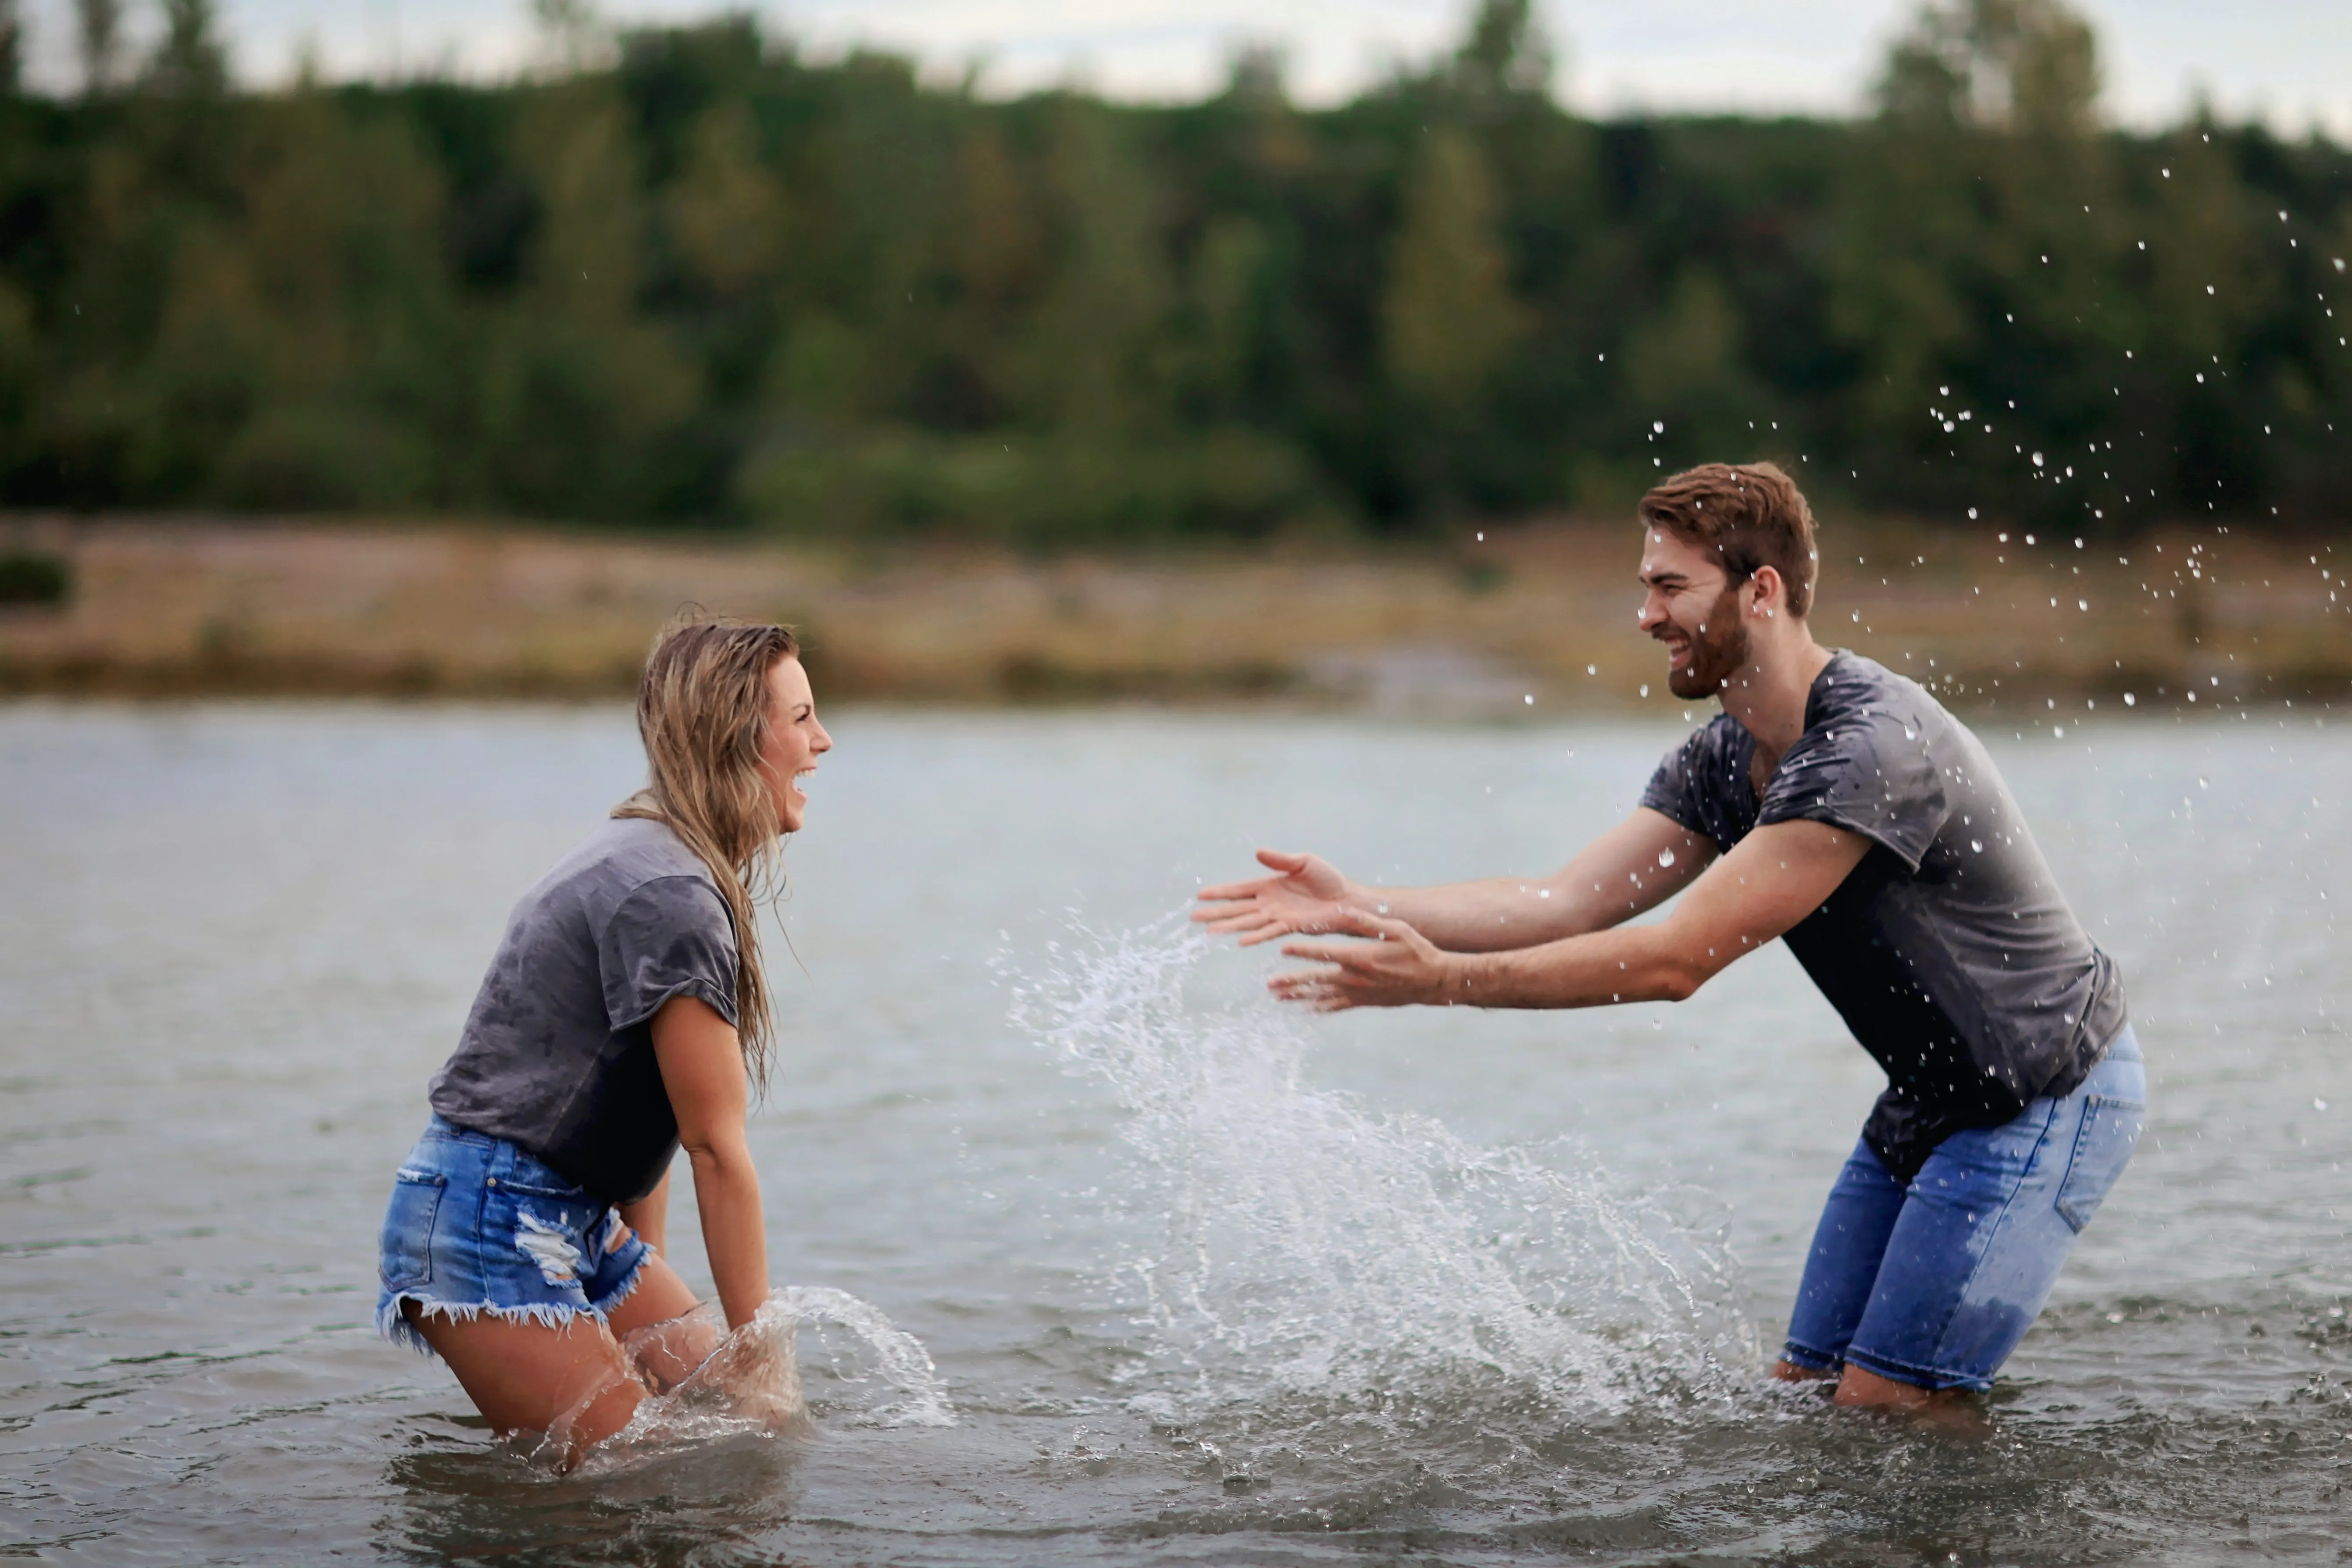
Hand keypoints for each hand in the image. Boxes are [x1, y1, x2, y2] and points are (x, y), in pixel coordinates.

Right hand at [1194, 849, 1356, 946]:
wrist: (1347, 899)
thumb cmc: (1327, 880)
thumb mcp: (1303, 862)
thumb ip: (1280, 860)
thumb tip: (1257, 853)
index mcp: (1269, 885)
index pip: (1238, 890)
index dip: (1220, 893)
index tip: (1200, 895)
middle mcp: (1269, 903)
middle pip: (1237, 908)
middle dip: (1215, 913)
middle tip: (1193, 918)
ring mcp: (1278, 916)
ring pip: (1247, 922)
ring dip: (1229, 927)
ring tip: (1209, 932)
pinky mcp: (1291, 926)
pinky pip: (1269, 932)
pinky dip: (1255, 937)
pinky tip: (1240, 941)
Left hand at [1269, 907, 1458, 1011]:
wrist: (1434, 981)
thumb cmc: (1416, 951)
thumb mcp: (1396, 929)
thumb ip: (1367, 921)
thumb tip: (1343, 909)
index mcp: (1361, 957)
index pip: (1325, 953)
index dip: (1302, 951)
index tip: (1283, 948)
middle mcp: (1356, 978)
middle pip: (1317, 980)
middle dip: (1292, 981)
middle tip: (1270, 984)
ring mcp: (1359, 993)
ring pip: (1323, 996)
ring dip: (1299, 997)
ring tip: (1278, 998)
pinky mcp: (1364, 1002)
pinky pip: (1337, 1007)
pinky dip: (1320, 1009)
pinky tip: (1305, 1011)